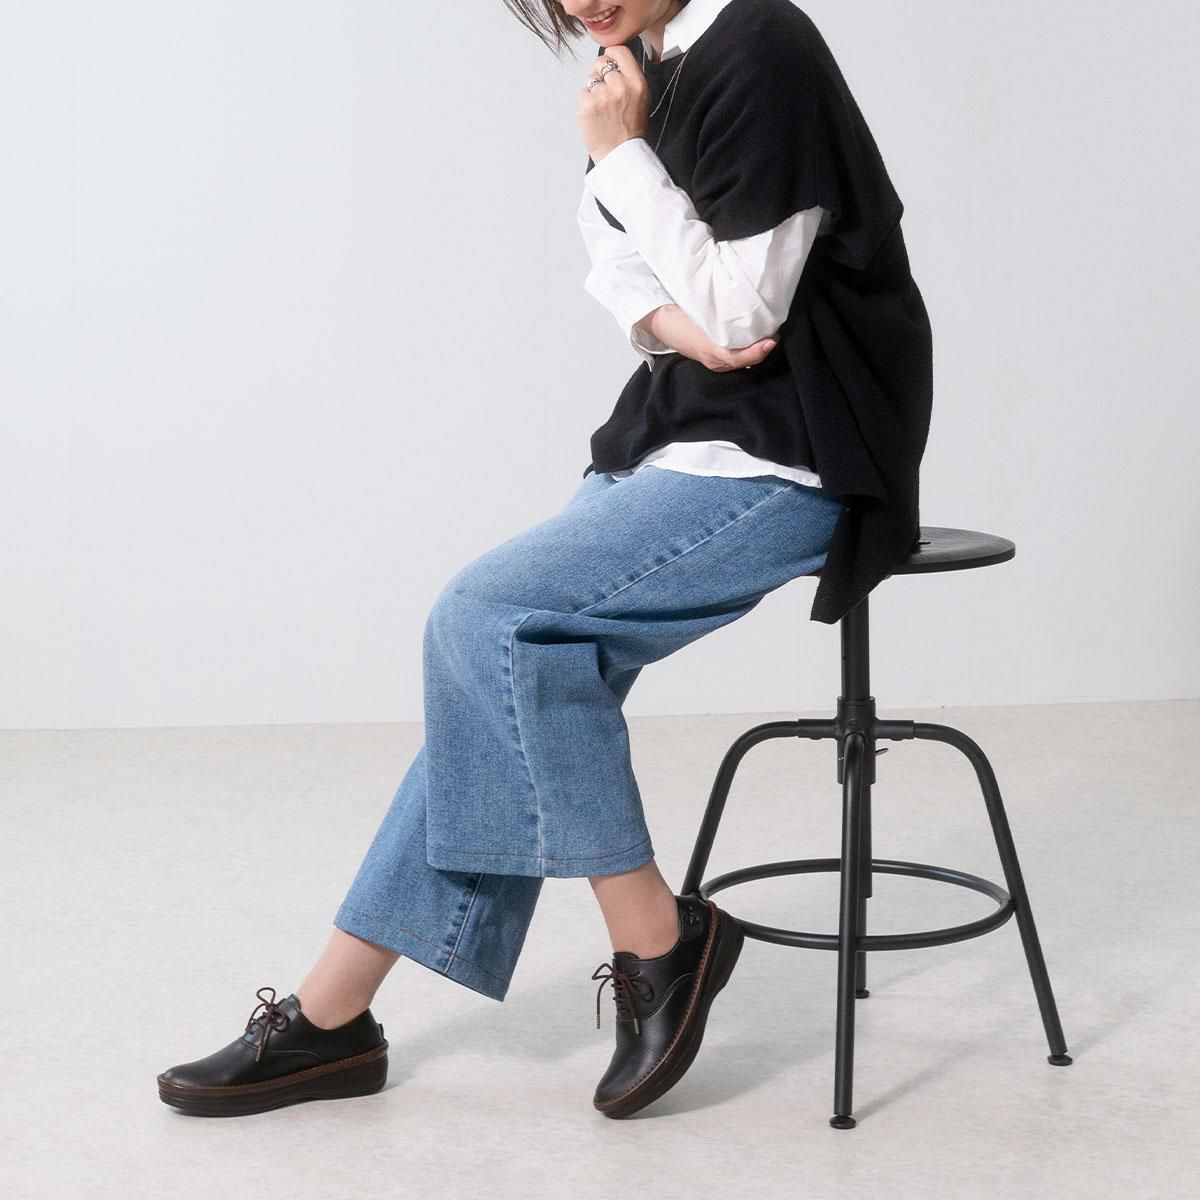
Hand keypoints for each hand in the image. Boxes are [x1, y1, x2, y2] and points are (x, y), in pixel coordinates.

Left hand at [577, 46, 649, 162]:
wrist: (620, 155)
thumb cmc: (630, 130)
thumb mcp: (641, 99)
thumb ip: (629, 77)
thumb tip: (613, 59)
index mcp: (637, 83)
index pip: (619, 51)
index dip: (611, 55)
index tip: (608, 63)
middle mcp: (620, 86)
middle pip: (601, 63)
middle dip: (600, 74)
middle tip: (605, 93)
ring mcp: (602, 96)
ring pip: (590, 79)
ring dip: (593, 90)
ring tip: (603, 109)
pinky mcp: (587, 105)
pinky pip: (582, 94)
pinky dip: (586, 103)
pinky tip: (595, 116)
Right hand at [639, 305, 779, 371]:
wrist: (661, 322)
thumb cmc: (680, 315)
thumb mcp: (700, 312)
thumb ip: (722, 314)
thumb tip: (745, 307)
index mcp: (709, 350)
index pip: (738, 357)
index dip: (756, 351)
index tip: (771, 340)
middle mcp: (713, 361)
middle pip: (745, 361)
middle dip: (762, 350)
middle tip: (777, 334)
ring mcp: (714, 363)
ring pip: (742, 362)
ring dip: (757, 352)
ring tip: (770, 337)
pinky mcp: (715, 361)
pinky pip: (736, 361)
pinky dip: (749, 353)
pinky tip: (757, 342)